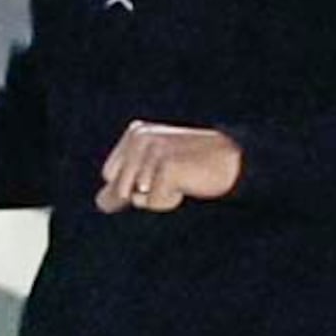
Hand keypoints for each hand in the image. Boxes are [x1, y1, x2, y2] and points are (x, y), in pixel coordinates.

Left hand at [96, 121, 242, 212]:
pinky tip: (189, 184)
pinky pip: (155, 202)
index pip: (109, 175)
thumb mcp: (154, 173)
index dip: (133, 185)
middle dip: (143, 194)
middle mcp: (140, 138)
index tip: (162, 172)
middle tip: (174, 177)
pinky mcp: (167, 166)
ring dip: (159, 199)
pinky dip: (171, 202)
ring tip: (182, 180)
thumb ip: (124, 186)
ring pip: (136, 198)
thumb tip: (100, 202)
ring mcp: (153, 151)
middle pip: (118, 188)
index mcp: (135, 133)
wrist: (235, 162)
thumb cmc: (194, 169)